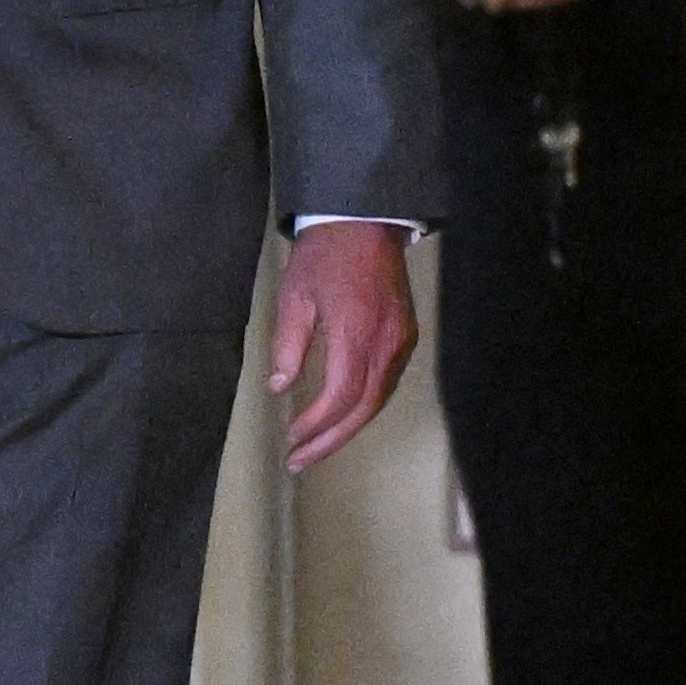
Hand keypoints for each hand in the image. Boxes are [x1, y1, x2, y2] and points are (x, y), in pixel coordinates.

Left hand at [269, 220, 416, 473]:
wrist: (365, 224)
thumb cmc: (324, 257)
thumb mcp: (294, 297)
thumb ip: (288, 345)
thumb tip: (279, 387)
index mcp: (357, 332)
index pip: (341, 394)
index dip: (317, 423)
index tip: (292, 438)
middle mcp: (387, 342)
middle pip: (364, 407)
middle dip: (331, 439)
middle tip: (300, 460)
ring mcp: (401, 341)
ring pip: (379, 399)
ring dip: (348, 428)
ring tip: (316, 447)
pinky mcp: (405, 336)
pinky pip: (386, 383)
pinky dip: (363, 407)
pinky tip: (341, 417)